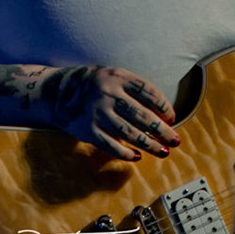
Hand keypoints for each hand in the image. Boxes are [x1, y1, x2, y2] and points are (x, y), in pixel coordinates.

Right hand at [45, 65, 180, 159]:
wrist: (58, 93)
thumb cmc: (95, 85)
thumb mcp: (113, 76)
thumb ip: (134, 90)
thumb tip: (161, 114)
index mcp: (118, 77)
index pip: (148, 92)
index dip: (164, 106)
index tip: (172, 117)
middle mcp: (109, 94)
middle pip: (142, 115)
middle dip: (162, 130)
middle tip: (175, 140)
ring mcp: (98, 113)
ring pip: (130, 133)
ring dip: (150, 145)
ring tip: (164, 151)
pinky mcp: (89, 130)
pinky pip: (111, 145)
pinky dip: (126, 153)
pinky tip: (137, 157)